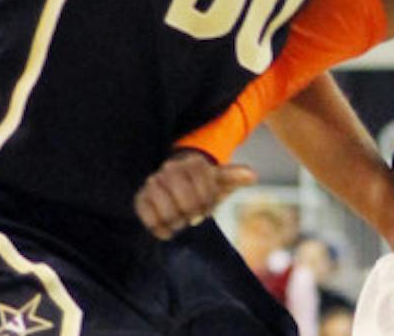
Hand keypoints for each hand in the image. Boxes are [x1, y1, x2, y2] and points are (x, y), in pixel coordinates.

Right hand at [134, 150, 256, 239]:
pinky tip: (167, 231)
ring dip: (176, 222)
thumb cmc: (201, 187)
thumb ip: (234, 177)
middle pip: (186, 202)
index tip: (205, 209)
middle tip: (193, 219)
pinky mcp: (141, 197)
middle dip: (191, 214)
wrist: (176, 188)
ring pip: (167, 210)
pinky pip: (147, 215)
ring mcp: (154, 182)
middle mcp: (171, 169)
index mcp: (194, 163)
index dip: (207, 204)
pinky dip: (158, 227)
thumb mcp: (219, 181)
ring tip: (180, 223)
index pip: (205, 191)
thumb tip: (252, 176)